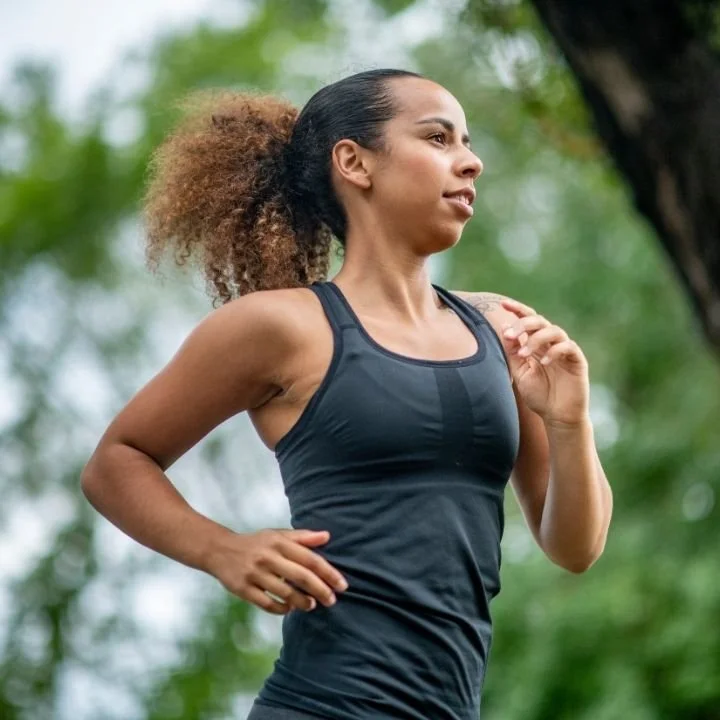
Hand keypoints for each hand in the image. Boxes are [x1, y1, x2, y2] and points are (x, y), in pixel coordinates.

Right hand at [208, 528, 347, 614]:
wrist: (220, 550)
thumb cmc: (257, 543)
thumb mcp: (277, 535)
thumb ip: (302, 537)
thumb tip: (327, 536)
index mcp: (279, 542)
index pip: (310, 559)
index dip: (329, 573)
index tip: (342, 585)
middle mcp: (268, 557)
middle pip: (301, 577)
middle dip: (320, 591)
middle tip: (332, 601)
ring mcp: (255, 574)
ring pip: (285, 593)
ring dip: (302, 602)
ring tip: (311, 605)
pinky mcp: (243, 589)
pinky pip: (267, 604)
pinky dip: (281, 609)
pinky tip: (289, 609)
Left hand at [499, 297, 589, 426]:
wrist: (557, 416)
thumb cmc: (539, 395)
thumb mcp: (519, 372)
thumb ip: (512, 352)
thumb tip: (504, 328)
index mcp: (536, 344)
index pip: (528, 320)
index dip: (517, 309)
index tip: (503, 303)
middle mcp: (551, 343)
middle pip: (540, 321)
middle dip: (523, 324)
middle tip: (510, 335)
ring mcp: (565, 350)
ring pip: (554, 330)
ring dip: (536, 339)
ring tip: (524, 354)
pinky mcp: (577, 360)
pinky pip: (568, 347)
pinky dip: (554, 351)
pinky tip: (543, 362)